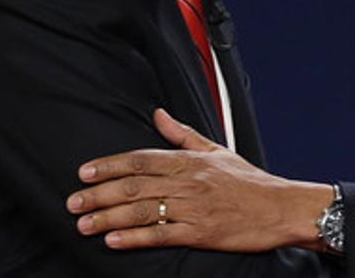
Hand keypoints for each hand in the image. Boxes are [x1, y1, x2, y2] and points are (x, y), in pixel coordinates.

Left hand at [66, 108, 332, 251]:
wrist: (281, 208)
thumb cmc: (250, 181)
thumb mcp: (216, 150)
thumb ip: (182, 134)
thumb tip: (158, 113)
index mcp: (191, 161)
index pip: (142, 159)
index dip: (111, 165)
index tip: (84, 172)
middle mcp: (190, 182)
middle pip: (136, 185)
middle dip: (100, 194)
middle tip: (73, 202)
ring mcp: (195, 208)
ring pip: (144, 210)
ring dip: (110, 217)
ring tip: (85, 224)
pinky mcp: (202, 233)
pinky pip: (163, 235)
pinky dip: (136, 237)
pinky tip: (115, 241)